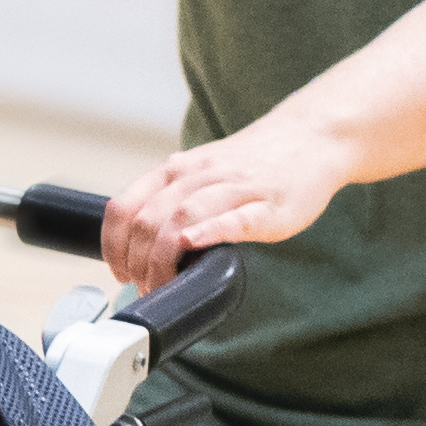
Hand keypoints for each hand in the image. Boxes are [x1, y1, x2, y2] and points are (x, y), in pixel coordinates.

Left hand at [102, 116, 350, 292]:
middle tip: (147, 287)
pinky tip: (191, 245)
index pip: (125, 208)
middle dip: (139, 262)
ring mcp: (233, 187)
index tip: (120, 273)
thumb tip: (136, 244)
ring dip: (164, 258)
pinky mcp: (267, 205)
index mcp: (175, 170)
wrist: (311, 138)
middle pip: (148, 220)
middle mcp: (197, 175)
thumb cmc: (253, 164)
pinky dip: (206, 232)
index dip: (114, 246)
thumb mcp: (199, 174)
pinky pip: (233, 218)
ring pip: (182, 218)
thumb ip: (169, 201)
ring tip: (164, 283)